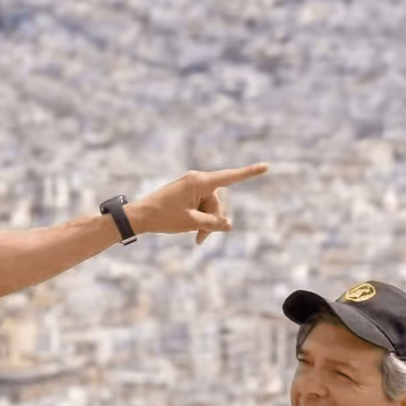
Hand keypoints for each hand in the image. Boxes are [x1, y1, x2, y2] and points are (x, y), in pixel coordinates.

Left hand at [129, 165, 269, 245]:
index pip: (230, 177)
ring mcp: (192, 185)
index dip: (249, 173)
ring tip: (194, 237)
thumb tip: (229, 224)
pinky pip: (201, 205)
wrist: (139, 216)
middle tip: (200, 239)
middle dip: (213, 220)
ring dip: (205, 223)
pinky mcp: (187, 192)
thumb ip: (213, 223)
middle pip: (218, 202)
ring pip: (210, 207)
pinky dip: (199, 219)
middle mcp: (197, 179)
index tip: (266, 166)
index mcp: (199, 182)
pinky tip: (193, 231)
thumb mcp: (191, 223)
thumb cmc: (163, 217)